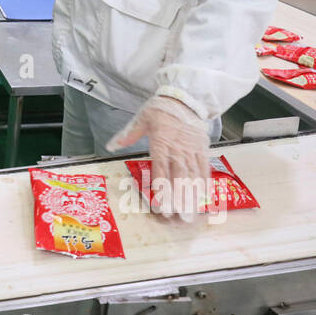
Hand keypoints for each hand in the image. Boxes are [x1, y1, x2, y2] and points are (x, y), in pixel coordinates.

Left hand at [107, 95, 210, 220]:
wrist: (184, 97)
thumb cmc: (161, 109)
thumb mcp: (141, 119)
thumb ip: (127, 135)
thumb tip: (110, 146)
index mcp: (161, 143)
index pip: (161, 169)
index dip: (161, 188)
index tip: (161, 205)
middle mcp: (178, 149)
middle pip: (179, 177)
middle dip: (179, 199)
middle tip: (180, 218)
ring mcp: (192, 150)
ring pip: (193, 175)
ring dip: (193, 196)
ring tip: (192, 213)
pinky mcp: (202, 148)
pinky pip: (204, 167)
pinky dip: (205, 183)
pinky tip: (204, 197)